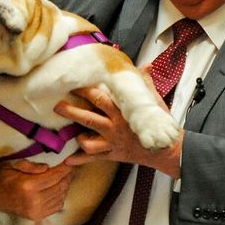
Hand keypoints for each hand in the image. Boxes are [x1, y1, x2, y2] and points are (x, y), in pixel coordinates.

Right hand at [0, 160, 72, 220]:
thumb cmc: (2, 176)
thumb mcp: (14, 164)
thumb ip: (32, 166)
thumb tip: (48, 167)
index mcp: (29, 186)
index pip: (55, 175)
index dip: (66, 167)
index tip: (71, 160)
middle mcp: (34, 200)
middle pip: (61, 186)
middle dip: (68, 175)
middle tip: (70, 167)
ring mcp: (36, 211)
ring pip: (61, 196)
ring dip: (65, 185)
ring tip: (64, 176)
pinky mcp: (37, 216)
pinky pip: (57, 205)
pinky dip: (61, 196)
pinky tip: (57, 188)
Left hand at [54, 84, 182, 178]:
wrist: (166, 149)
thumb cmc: (159, 123)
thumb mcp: (154, 101)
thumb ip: (146, 83)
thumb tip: (145, 65)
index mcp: (122, 113)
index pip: (101, 99)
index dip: (86, 91)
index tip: (75, 84)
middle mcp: (115, 128)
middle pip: (88, 118)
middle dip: (72, 111)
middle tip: (57, 106)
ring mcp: (112, 143)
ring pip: (89, 142)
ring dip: (77, 139)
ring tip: (66, 134)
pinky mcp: (113, 155)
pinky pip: (94, 159)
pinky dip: (80, 160)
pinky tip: (67, 160)